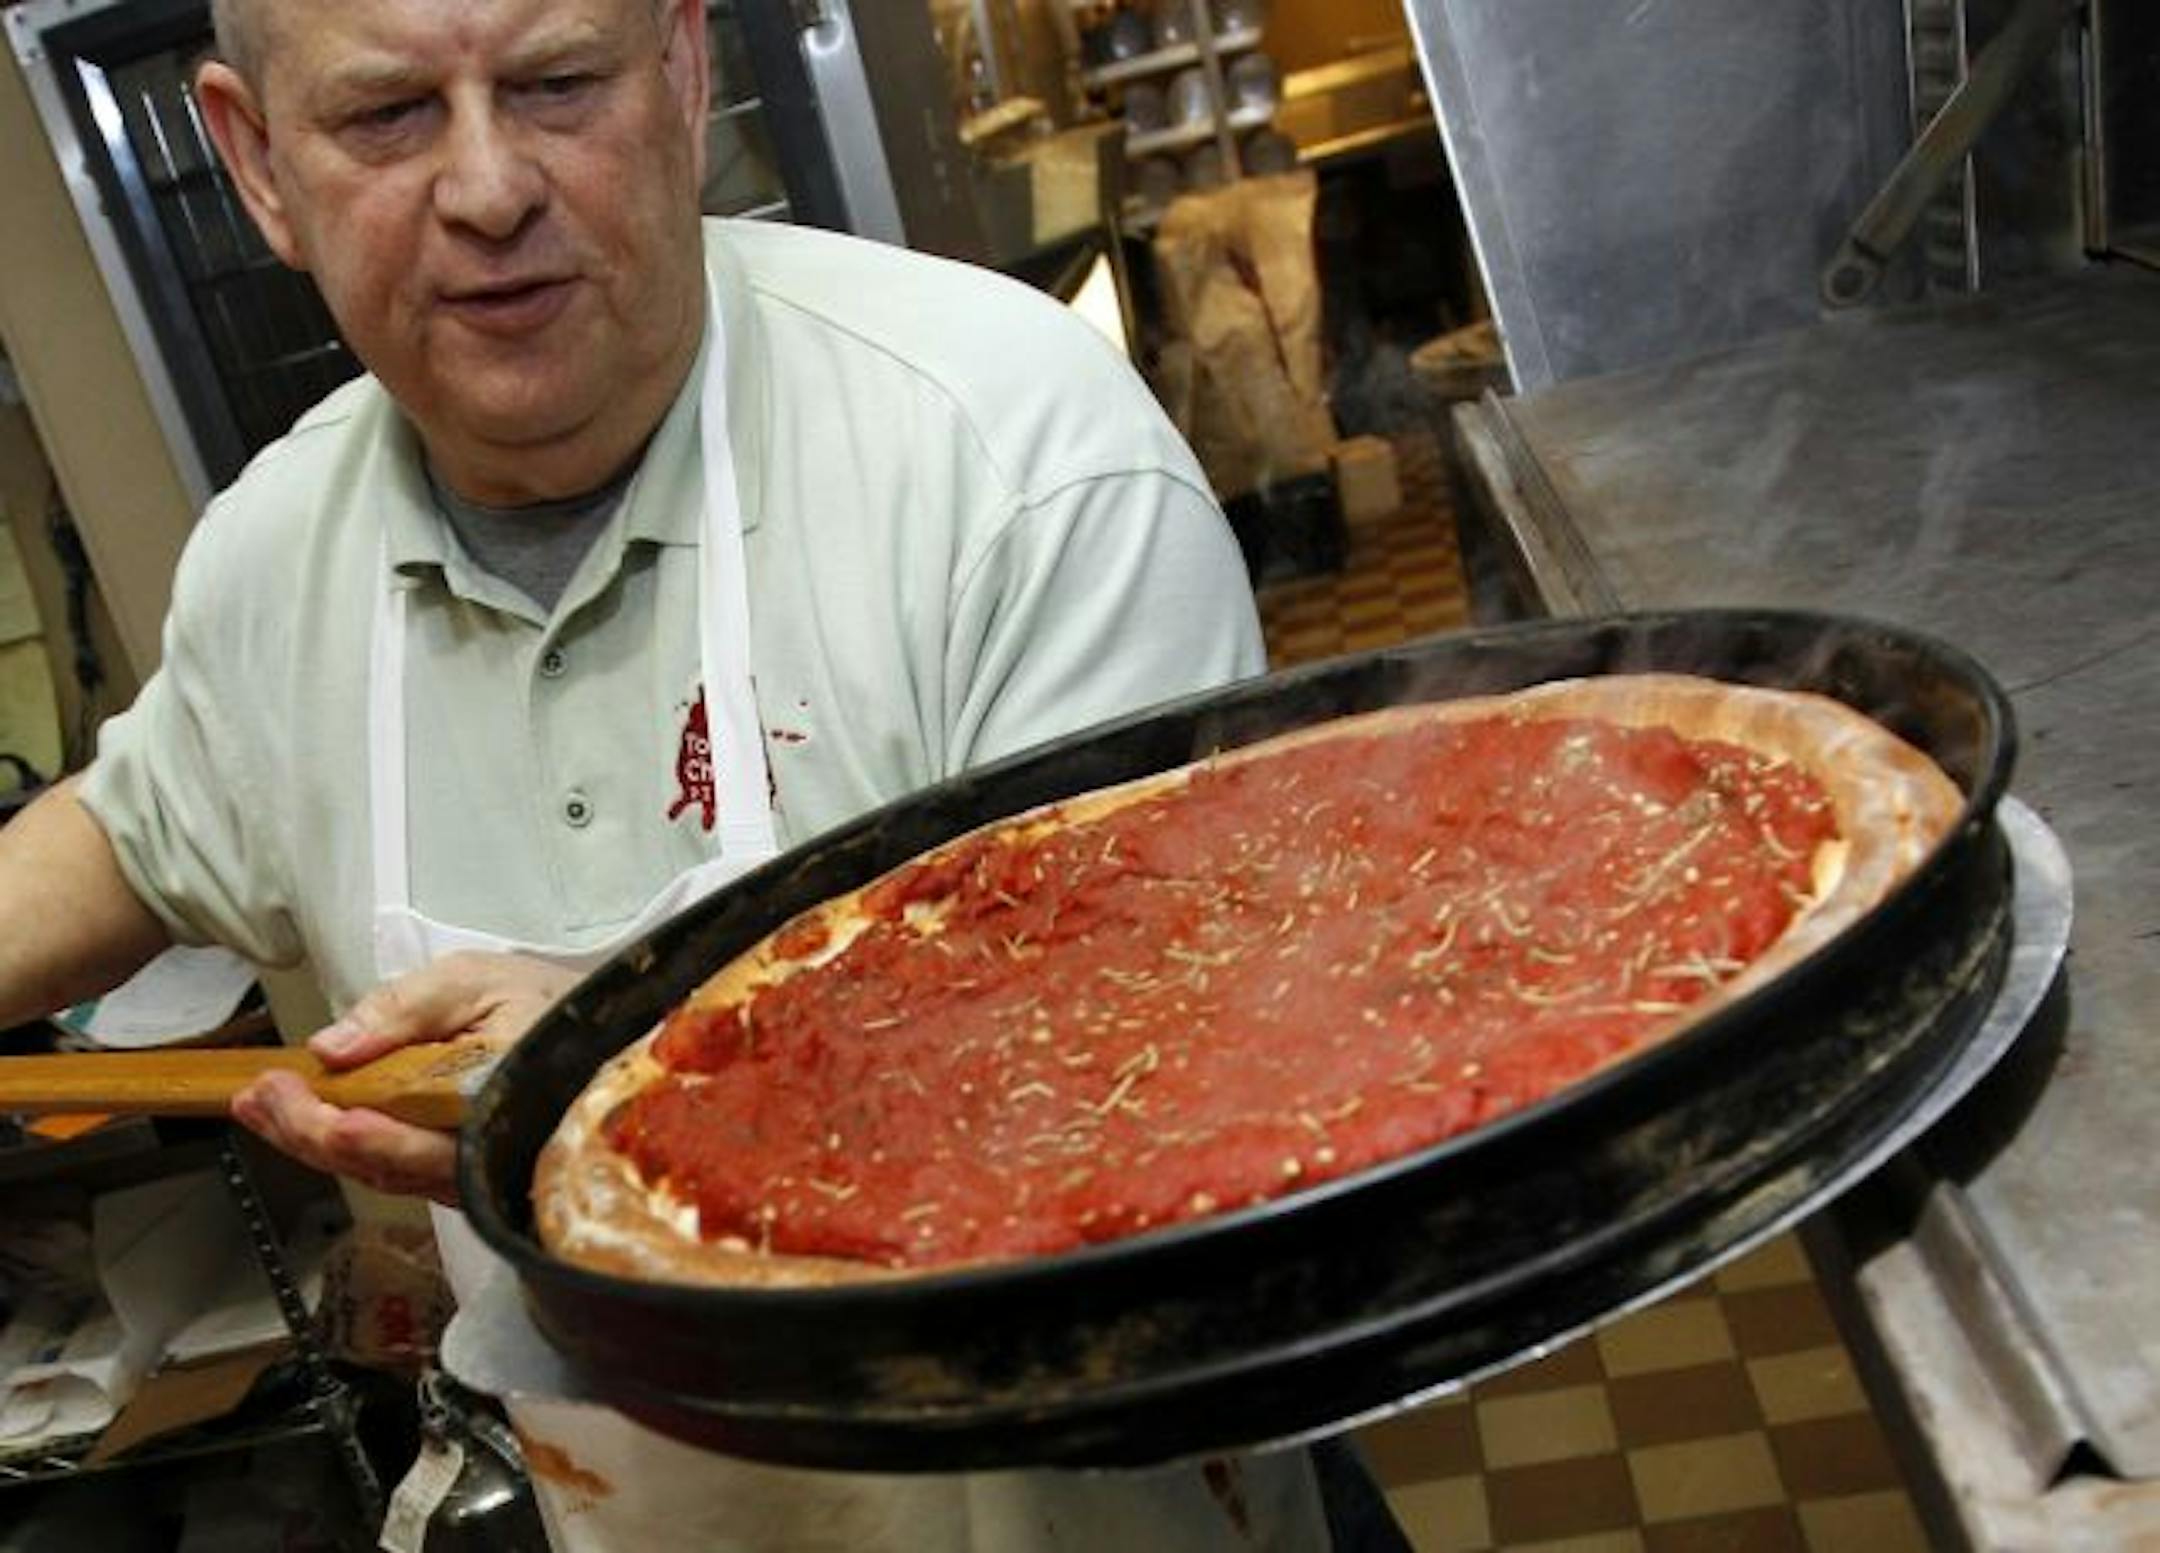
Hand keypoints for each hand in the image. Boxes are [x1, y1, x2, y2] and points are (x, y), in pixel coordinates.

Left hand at [231, 952, 579, 1204]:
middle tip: (260, 1098)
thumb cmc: (547, 1004)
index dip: (359, 1134)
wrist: (601, 1030)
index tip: (305, 1101)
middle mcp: (485, 1154)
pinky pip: (392, 1171)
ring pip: (382, 1175)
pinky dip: (339, 1148)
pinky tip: (299, 1119)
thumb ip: (406, 1007)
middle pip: (385, 1166)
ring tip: (261, 1105)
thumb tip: (334, 1046)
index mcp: (498, 1105)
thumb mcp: (476, 979)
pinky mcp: (457, 1171)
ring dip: (312, 1144)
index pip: (420, 1141)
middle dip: (311, 1135)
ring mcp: (471, 1171)